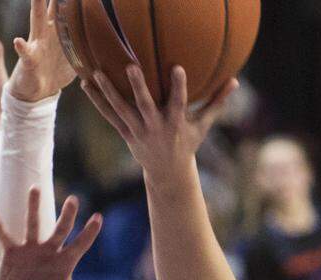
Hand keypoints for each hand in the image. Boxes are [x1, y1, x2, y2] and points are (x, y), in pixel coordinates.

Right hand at [0, 187, 114, 279]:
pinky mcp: (12, 254)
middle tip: (73, 200)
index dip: (89, 232)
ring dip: (33, 207)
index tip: (98, 217)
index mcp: (65, 262)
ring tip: (34, 189)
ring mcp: (30, 250)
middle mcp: (49, 252)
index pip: (80, 244)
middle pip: (61, 229)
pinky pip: (5, 237)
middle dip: (67, 215)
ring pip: (33, 225)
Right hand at [8, 0, 76, 101]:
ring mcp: (36, 44)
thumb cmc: (57, 71)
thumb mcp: (75, 54)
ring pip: (36, 21)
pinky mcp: (29, 60)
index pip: (67, 8)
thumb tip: (111, 36)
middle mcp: (46, 33)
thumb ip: (86, 42)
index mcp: (59, 31)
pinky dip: (22, 48)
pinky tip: (18, 42)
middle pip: (52, 7)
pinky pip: (25, 54)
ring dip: (36, 7)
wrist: (38, 92)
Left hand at [81, 65, 237, 178]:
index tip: (177, 68)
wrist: (168, 172)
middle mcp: (155, 126)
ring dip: (108, 92)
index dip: (179, 86)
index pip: (179, 102)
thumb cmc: (188, 143)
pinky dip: (98, 102)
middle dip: (138, 87)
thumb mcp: (203, 125)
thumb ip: (217, 102)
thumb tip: (234, 80)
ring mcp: (138, 131)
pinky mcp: (126, 133)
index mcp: (175, 123)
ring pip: (122, 110)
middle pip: (145, 105)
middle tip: (131, 66)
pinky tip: (86, 85)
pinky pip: (109, 116)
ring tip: (97, 74)